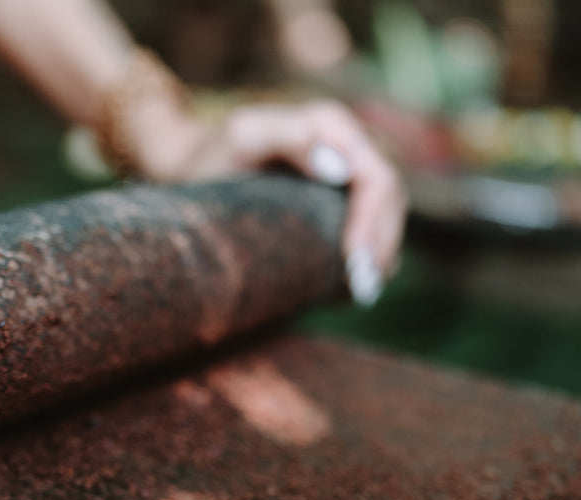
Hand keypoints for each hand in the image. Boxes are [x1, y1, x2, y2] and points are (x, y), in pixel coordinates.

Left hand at [132, 100, 405, 306]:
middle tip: (360, 290)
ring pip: (387, 220)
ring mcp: (346, 178)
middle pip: (390, 202)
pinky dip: (368, 262)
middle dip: (382, 247)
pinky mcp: (338, 205)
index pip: (377, 178)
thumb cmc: (212, 152)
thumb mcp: (244, 137)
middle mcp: (347, 149)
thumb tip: (338, 166)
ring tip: (360, 293)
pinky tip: (349, 289)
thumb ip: (290, 137)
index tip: (356, 262)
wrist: (190, 168)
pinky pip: (370, 234)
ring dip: (381, 258)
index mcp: (332, 126)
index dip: (374, 223)